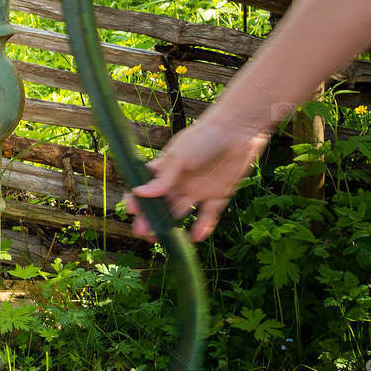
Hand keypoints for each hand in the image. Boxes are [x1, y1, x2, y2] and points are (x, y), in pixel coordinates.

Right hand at [123, 117, 268, 241]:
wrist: (238, 130)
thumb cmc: (203, 137)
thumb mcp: (179, 157)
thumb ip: (162, 179)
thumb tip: (139, 193)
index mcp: (166, 169)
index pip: (146, 188)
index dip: (138, 200)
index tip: (132, 210)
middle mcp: (180, 182)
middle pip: (161, 205)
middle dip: (151, 219)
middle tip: (143, 233)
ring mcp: (198, 190)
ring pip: (180, 213)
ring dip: (171, 226)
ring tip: (163, 239)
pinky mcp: (218, 195)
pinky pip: (208, 215)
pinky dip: (202, 227)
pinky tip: (195, 238)